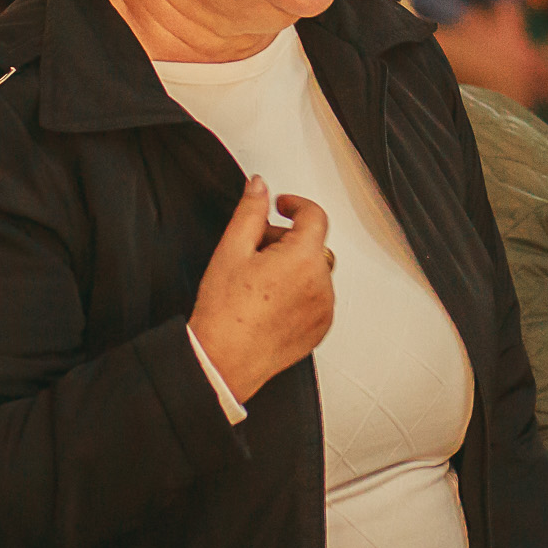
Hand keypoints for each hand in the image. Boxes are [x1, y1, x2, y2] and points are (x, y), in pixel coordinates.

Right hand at [187, 176, 334, 404]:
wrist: (223, 361)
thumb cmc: (225, 313)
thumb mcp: (231, 250)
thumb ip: (250, 211)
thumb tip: (260, 187)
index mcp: (303, 259)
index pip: (314, 215)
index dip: (295, 205)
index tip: (282, 206)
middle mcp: (321, 284)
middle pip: (313, 245)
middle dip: (286, 240)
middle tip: (254, 250)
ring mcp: (323, 309)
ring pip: (314, 271)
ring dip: (293, 267)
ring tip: (258, 281)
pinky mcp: (320, 329)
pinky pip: (316, 298)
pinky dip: (299, 292)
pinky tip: (268, 301)